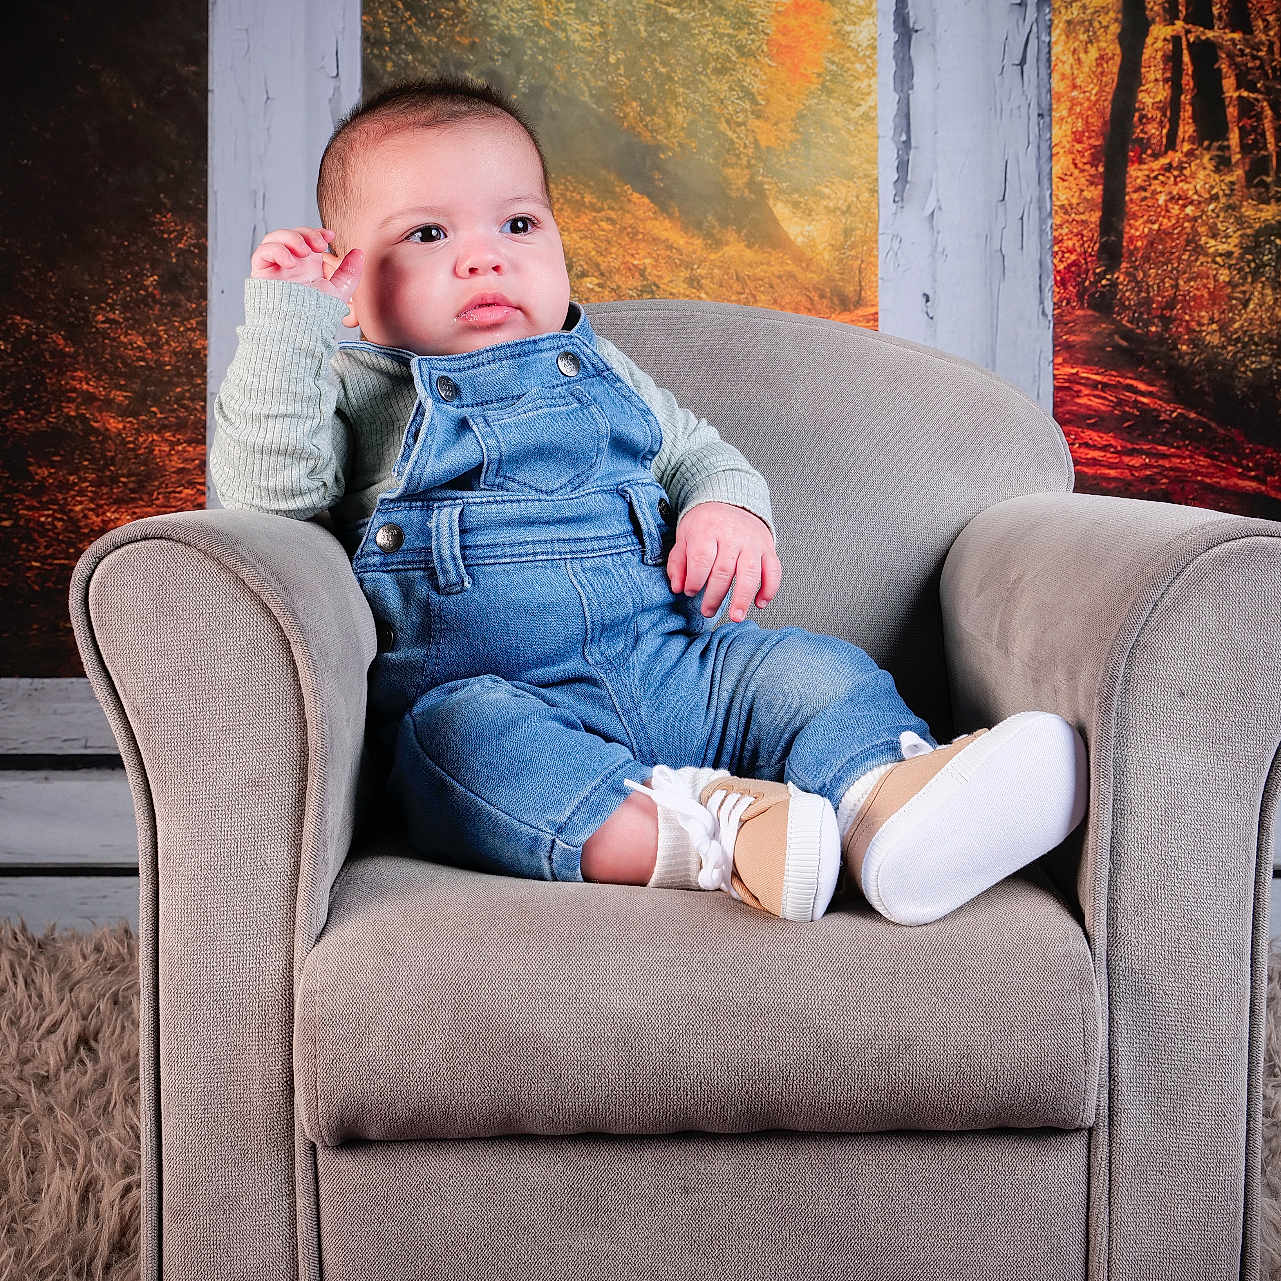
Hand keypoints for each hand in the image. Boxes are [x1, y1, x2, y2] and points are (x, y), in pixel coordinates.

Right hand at [250, 226, 362, 315]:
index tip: (330, 236)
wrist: (301, 329)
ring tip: (305, 252)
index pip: (307, 238)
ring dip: (291, 238)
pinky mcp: (262, 273)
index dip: (316, 232)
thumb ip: (349, 272)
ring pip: (274, 238)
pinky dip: (276, 251)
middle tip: (319, 246)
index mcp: (306, 264)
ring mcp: (275, 267)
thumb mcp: (339, 291)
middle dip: (306, 234)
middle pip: (291, 234)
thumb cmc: (317, 314)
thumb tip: (359, 252)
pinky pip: (262, 252)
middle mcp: (290, 263)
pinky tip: (290, 262)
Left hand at [666, 501, 780, 621]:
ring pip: (750, 573)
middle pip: (724, 570)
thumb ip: (678, 563)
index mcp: (707, 530)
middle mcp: (732, 535)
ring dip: (743, 598)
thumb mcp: (684, 537)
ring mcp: (752, 542)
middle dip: (715, 596)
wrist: (731, 502)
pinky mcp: (768, 548)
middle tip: (707, 611)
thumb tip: (678, 588)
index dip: (695, 580)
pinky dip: (769, 589)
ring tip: (736, 617)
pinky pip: (773, 570)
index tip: (690, 592)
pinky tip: (759, 603)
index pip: (701, 559)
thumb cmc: (706, 524)